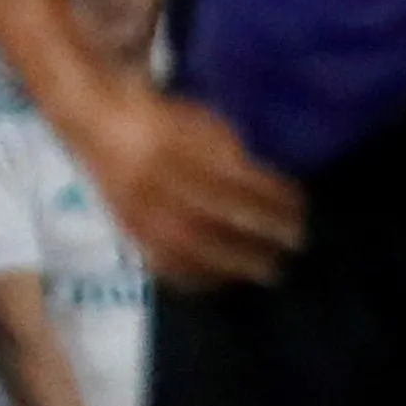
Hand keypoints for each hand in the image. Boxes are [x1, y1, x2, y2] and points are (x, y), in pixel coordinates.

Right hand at [68, 89, 308, 284]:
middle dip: (258, 234)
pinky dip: (198, 277)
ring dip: (234, 263)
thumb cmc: (169, 125)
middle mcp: (155, 182)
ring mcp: (138, 211)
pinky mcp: (129, 232)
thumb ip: (236, 158)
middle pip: (212, 216)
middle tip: (296, 244)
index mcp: (177, 149)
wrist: (103, 127)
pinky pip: (163, 264)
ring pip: (188, 246)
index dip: (270, 197)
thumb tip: (275, 195)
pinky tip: (227, 280)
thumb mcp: (207, 126)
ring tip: (269, 269)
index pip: (230, 178)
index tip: (302, 207)